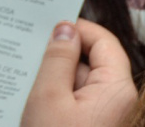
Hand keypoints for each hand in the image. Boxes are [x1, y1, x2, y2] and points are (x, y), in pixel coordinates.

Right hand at [21, 20, 135, 126]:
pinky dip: (55, 100)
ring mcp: (105, 114)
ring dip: (53, 82)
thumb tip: (65, 29)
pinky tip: (34, 107)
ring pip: (79, 83)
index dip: (77, 29)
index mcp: (116, 89)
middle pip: (89, 62)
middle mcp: (117, 100)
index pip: (104, 41)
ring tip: (27, 91)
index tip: (48, 27)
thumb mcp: (48, 97)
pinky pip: (75, 102)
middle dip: (59, 58)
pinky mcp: (93, 125)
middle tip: (29, 59)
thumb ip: (58, 59)